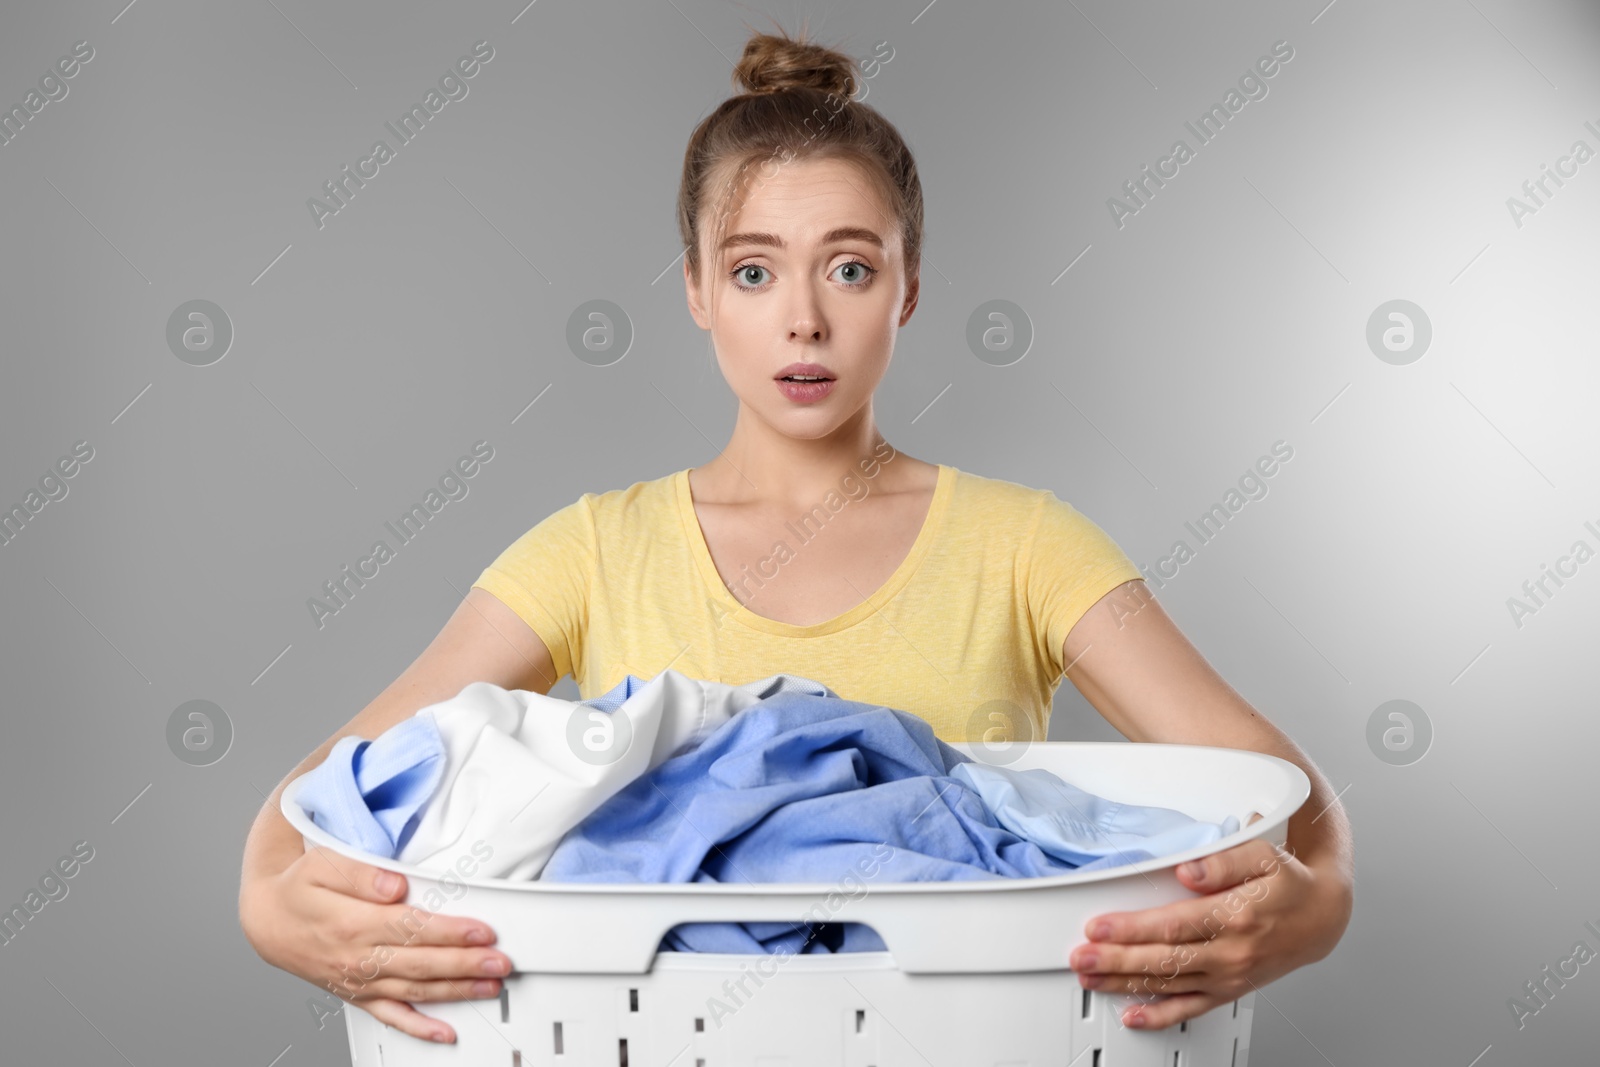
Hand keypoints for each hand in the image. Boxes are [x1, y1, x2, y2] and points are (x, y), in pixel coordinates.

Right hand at [239, 846, 511, 1043]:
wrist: (268, 922)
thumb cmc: (300, 888)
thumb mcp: (321, 864)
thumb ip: (360, 872)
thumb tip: (394, 883)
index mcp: (351, 923)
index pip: (410, 929)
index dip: (449, 931)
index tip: (480, 931)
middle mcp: (356, 958)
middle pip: (419, 963)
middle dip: (464, 964)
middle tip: (499, 962)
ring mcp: (358, 981)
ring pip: (413, 989)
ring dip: (455, 990)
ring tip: (490, 986)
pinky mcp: (357, 995)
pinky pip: (391, 1015)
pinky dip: (419, 1027)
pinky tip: (445, 1032)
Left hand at [1067, 816, 1351, 1030]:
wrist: (1323, 916)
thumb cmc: (1289, 883)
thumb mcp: (1265, 854)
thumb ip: (1224, 860)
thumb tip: (1189, 869)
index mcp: (1235, 915)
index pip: (1174, 925)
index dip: (1132, 928)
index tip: (1099, 927)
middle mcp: (1231, 951)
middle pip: (1164, 959)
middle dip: (1116, 960)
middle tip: (1081, 958)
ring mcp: (1229, 974)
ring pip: (1170, 984)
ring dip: (1126, 984)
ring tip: (1091, 979)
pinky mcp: (1230, 988)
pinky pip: (1191, 1008)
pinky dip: (1159, 1016)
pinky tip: (1132, 1015)